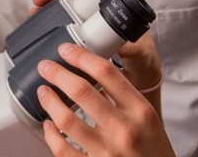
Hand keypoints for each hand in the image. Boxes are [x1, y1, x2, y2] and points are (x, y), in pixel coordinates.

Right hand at [32, 0, 163, 107]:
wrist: (141, 75)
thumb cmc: (143, 60)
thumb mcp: (137, 54)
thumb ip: (129, 49)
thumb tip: (116, 45)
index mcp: (118, 10)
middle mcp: (104, 12)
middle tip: (40, 1)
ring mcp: (93, 22)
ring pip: (69, 7)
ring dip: (51, 7)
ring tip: (35, 10)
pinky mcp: (85, 34)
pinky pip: (67, 22)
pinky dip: (53, 22)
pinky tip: (41, 25)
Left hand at [37, 43, 174, 156]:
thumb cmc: (154, 153)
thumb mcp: (149, 121)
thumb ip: (124, 100)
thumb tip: (95, 79)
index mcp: (140, 111)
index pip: (108, 74)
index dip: (82, 57)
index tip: (67, 50)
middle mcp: (124, 129)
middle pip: (82, 91)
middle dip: (57, 74)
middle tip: (46, 67)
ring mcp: (107, 151)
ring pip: (67, 119)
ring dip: (50, 101)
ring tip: (43, 92)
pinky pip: (63, 149)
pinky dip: (51, 135)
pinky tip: (48, 126)